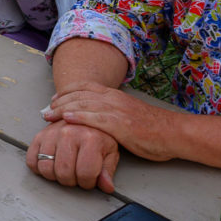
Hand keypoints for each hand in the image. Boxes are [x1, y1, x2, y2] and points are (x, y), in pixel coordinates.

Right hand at [28, 120, 119, 192]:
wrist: (83, 114)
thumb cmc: (98, 134)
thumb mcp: (110, 150)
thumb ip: (108, 170)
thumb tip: (106, 186)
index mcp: (90, 138)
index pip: (85, 174)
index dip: (88, 183)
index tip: (90, 178)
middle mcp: (69, 134)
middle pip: (64, 174)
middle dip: (71, 181)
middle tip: (77, 174)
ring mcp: (52, 133)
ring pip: (46, 169)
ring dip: (55, 176)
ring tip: (65, 169)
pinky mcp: (39, 135)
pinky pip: (32, 160)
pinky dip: (39, 168)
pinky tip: (52, 164)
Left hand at [46, 82, 176, 162]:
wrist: (174, 133)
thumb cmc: (153, 128)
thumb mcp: (129, 114)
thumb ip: (112, 113)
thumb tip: (98, 118)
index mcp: (115, 95)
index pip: (85, 87)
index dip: (67, 92)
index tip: (54, 99)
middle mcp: (114, 99)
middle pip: (80, 94)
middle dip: (60, 101)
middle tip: (46, 110)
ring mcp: (117, 111)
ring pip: (83, 104)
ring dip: (63, 108)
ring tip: (48, 114)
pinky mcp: (120, 125)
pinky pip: (95, 119)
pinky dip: (78, 117)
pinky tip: (66, 119)